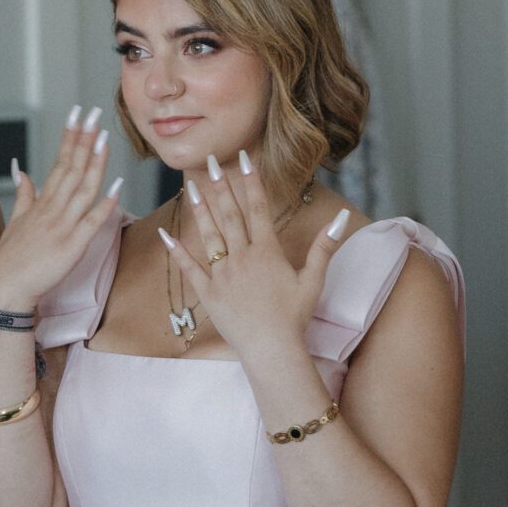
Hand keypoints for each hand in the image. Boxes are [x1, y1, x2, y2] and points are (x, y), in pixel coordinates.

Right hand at [0, 110, 122, 311]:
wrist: (4, 289)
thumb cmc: (9, 259)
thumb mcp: (15, 220)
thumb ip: (23, 192)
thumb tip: (20, 168)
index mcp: (41, 202)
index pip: (58, 161)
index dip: (70, 137)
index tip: (78, 115)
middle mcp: (52, 209)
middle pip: (71, 168)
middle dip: (83, 139)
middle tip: (94, 113)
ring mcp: (62, 226)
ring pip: (82, 188)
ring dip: (94, 162)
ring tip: (104, 137)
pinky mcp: (72, 246)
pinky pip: (91, 222)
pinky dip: (105, 204)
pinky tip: (117, 187)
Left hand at [161, 154, 348, 360]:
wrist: (272, 348)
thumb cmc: (295, 316)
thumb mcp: (313, 279)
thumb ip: (325, 246)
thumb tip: (342, 217)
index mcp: (267, 252)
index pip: (258, 208)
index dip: (251, 182)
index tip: (244, 158)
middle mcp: (242, 257)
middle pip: (230, 215)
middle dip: (220, 185)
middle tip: (210, 161)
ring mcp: (222, 274)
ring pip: (209, 235)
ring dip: (199, 209)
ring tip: (189, 186)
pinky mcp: (208, 292)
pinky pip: (189, 268)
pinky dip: (177, 251)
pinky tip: (165, 233)